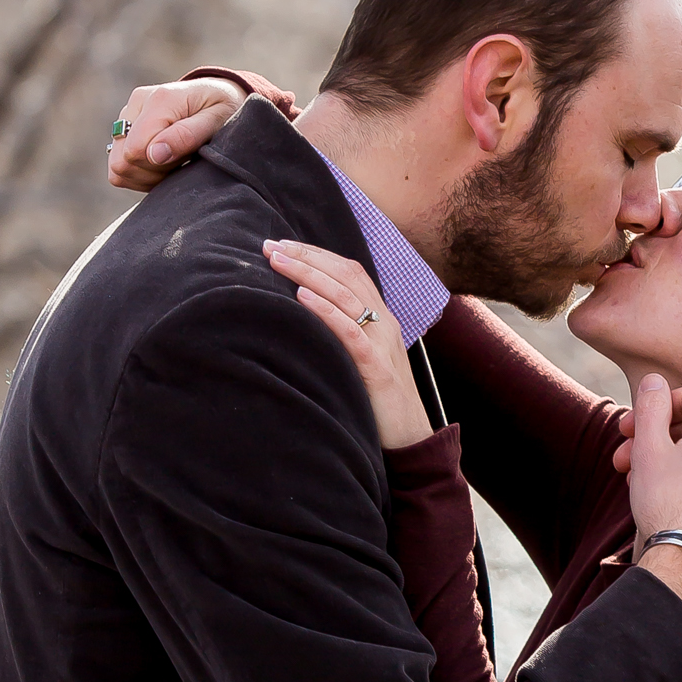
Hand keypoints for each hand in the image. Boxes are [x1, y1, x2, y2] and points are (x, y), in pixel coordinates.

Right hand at [108, 67, 295, 191]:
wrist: (220, 95)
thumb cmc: (225, 109)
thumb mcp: (218, 121)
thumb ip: (187, 136)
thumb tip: (154, 154)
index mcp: (161, 99)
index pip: (136, 150)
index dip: (158, 167)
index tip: (183, 162)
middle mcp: (138, 103)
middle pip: (123, 160)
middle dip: (152, 173)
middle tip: (181, 164)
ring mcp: (128, 114)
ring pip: (117, 166)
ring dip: (146, 175)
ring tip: (174, 163)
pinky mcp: (125, 127)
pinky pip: (118, 165)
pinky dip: (139, 173)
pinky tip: (162, 165)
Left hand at [263, 239, 429, 451]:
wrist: (411, 437)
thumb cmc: (380, 399)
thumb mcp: (362, 358)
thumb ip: (343, 335)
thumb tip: (304, 316)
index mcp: (380, 317)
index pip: (348, 271)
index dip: (316, 254)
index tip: (281, 244)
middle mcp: (384, 323)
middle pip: (344, 275)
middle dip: (305, 256)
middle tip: (269, 245)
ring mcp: (382, 343)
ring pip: (345, 296)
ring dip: (308, 274)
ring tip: (278, 262)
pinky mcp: (377, 368)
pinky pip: (351, 332)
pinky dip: (326, 311)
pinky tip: (302, 297)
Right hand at [625, 378, 681, 612]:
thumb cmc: (667, 502)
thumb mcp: (649, 446)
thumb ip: (652, 406)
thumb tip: (655, 381)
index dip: (652, 409)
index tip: (627, 428)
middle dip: (656, 441)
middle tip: (625, 460)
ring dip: (672, 465)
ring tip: (640, 485)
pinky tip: (670, 504)